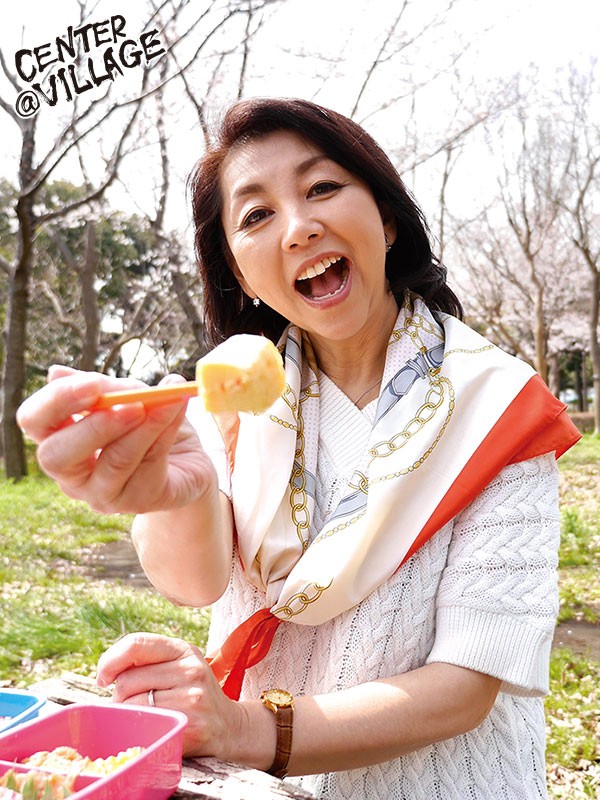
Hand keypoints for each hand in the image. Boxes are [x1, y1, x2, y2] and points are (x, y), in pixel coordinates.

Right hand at [16, 366, 214, 513]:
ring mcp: (101, 494)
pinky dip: (166, 431)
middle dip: (95, 427)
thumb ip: (103, 388)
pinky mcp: (137, 501)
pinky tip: (177, 409)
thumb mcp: (127, 397)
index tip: (93, 384)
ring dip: (146, 425)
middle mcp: (71, 473)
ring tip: (168, 399)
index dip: (56, 401)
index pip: (33, 421)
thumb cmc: (147, 423)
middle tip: (132, 405)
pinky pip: (149, 466)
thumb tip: (56, 373)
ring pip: (115, 461)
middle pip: (57, 456)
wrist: (188, 459)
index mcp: (58, 438)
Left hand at [96, 633, 245, 758]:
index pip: (136, 644)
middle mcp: (190, 670)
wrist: (229, 726)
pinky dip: (139, 731)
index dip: (110, 661)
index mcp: (183, 650)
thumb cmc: (192, 693)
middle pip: (126, 682)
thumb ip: (147, 660)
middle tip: (136, 704)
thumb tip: (105, 672)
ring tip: (147, 717)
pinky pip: (144, 728)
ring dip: (127, 716)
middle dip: (120, 697)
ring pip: (131, 707)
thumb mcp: (178, 665)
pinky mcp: (190, 727)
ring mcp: (192, 699)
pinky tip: (152, 730)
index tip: (103, 677)